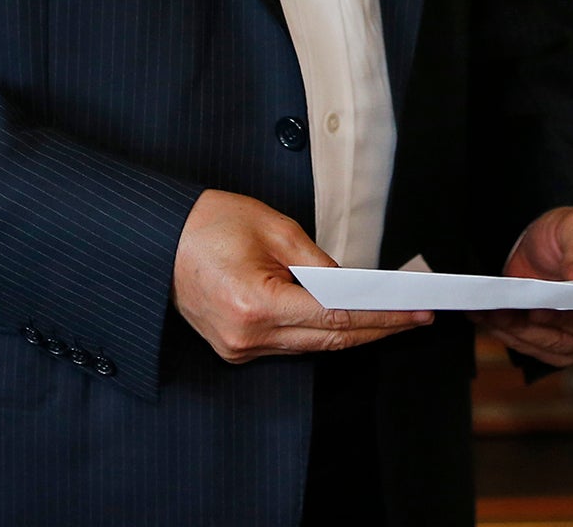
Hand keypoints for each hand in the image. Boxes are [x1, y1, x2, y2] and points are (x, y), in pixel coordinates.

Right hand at [172, 189, 430, 362]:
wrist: (156, 239)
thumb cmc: (209, 223)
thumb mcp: (275, 228)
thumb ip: (319, 263)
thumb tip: (356, 286)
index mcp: (255, 304)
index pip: (336, 318)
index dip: (382, 315)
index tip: (415, 311)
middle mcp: (246, 337)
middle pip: (329, 340)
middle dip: (378, 327)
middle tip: (417, 315)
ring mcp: (238, 349)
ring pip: (312, 346)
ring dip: (353, 331)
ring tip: (393, 314)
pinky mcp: (235, 349)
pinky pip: (291, 343)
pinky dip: (322, 331)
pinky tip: (349, 318)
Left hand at [472, 207, 572, 366]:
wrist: (545, 244)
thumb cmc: (572, 232)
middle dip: (555, 321)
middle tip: (530, 309)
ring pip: (555, 345)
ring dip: (524, 331)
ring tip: (497, 313)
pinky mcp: (558, 346)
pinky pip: (534, 347)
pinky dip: (510, 335)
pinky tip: (488, 319)